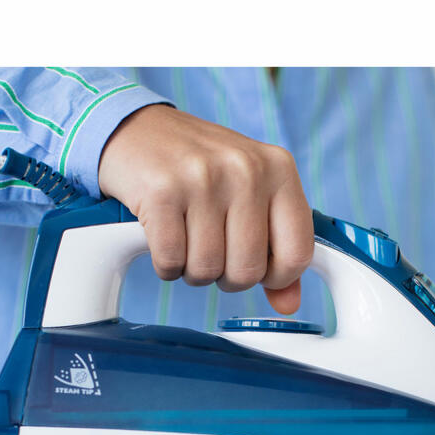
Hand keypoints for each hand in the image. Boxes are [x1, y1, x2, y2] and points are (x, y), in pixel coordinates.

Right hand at [97, 104, 312, 314]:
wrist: (137, 131)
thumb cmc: (198, 168)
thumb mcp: (248, 196)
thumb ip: (275, 249)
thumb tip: (288, 304)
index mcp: (279, 169)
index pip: (298, 253)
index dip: (276, 277)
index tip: (256, 268)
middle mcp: (245, 169)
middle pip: (247, 270)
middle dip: (225, 277)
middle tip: (212, 253)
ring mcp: (202, 178)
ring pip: (207, 270)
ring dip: (192, 270)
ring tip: (187, 242)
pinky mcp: (161, 192)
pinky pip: (171, 261)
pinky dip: (166, 265)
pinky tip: (164, 241)